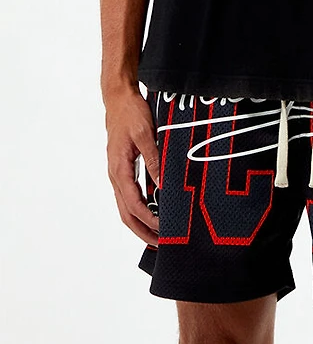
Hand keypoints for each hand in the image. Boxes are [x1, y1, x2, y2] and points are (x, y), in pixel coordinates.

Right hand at [104, 87, 160, 245]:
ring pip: (126, 207)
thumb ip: (153, 159)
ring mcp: (118, 173)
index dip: (149, 221)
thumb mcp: (146, 134)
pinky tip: (154, 211)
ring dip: (141, 223)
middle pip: (126, 214)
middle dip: (143, 232)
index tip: (165, 231)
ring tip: (159, 236)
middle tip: (161, 246)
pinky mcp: (123, 168)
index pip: (134, 205)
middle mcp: (116, 175)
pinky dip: (140, 209)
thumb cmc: (131, 112)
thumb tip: (162, 185)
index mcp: (119, 169)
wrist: (119, 97)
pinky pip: (130, 195)